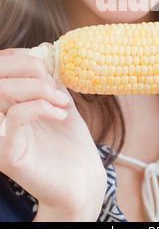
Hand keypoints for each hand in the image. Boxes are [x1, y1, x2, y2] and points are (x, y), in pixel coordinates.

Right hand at [0, 48, 106, 221]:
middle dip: (29, 67)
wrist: (81, 178)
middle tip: (54, 84)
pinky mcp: (7, 154)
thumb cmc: (69, 140)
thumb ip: (47, 78)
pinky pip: (16, 117)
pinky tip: (59, 114)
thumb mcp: (58, 99)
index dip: (19, 56)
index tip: (46, 64)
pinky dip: (41, 106)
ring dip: (39, 88)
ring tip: (61, 101)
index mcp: (5, 104)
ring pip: (2, 91)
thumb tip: (42, 50)